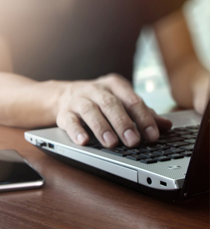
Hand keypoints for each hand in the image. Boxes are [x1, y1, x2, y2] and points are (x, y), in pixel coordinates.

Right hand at [56, 73, 171, 147]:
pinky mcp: (64, 113)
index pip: (131, 100)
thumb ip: (141, 113)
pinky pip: (70, 121)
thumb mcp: (120, 102)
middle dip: (122, 123)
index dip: (143, 118)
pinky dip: (76, 131)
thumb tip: (165, 126)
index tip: (152, 135)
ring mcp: (78, 100)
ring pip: (90, 111)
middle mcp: (95, 90)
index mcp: (113, 85)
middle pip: (110, 104)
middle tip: (133, 141)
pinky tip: (84, 141)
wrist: (64, 96)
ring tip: (111, 143)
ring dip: (101, 127)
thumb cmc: (99, 101)